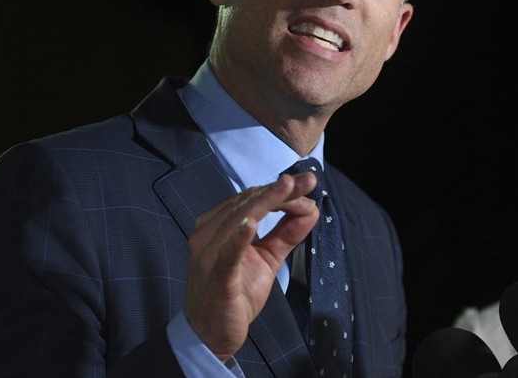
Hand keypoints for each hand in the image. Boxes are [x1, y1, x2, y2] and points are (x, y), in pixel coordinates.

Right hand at [184, 171, 318, 360]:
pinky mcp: (215, 277)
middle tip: (308, 181)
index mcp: (216, 225)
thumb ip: (285, 235)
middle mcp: (207, 234)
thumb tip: (310, 210)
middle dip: (280, 191)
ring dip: (268, 203)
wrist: (209, 334)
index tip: (307, 183)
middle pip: (247, 203)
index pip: (250, 198)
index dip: (280, 189)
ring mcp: (208, 254)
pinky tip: (252, 224)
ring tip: (290, 189)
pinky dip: (239, 237)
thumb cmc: (234, 293)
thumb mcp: (266, 259)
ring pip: (238, 219)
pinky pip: (227, 254)